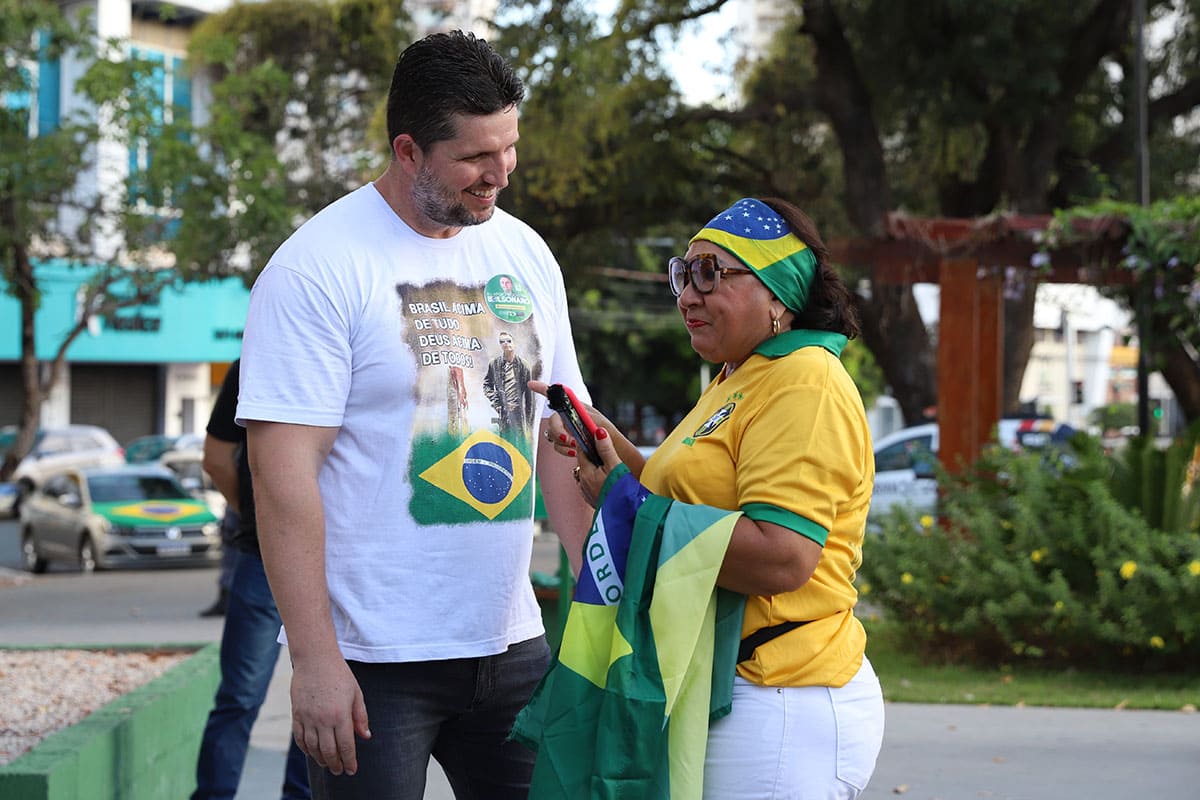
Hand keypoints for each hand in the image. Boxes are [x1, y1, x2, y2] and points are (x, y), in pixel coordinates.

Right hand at [290, 654, 370, 775]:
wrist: (315, 659)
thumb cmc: (339, 674)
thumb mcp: (356, 693)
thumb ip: (360, 717)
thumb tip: (365, 736)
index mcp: (340, 715)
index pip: (346, 745)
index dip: (349, 761)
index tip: (351, 770)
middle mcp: (323, 720)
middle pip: (329, 751)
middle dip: (335, 764)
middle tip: (339, 771)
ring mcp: (308, 718)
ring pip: (313, 748)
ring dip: (320, 759)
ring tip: (328, 764)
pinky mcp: (296, 714)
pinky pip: (299, 738)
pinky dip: (306, 749)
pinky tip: (312, 753)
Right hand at [528, 380, 615, 458]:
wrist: (612, 452)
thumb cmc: (608, 434)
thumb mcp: (597, 422)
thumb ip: (582, 418)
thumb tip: (569, 416)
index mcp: (575, 408)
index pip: (557, 396)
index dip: (543, 389)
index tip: (531, 384)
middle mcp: (568, 418)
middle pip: (552, 420)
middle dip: (558, 430)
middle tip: (568, 439)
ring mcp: (566, 430)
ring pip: (552, 435)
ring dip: (562, 442)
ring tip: (575, 447)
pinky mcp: (566, 444)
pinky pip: (557, 446)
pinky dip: (563, 450)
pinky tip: (573, 453)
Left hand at [574, 426, 622, 506]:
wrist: (627, 516)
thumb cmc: (622, 490)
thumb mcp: (615, 466)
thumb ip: (606, 449)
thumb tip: (598, 431)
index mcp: (586, 473)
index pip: (581, 450)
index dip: (588, 441)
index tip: (595, 435)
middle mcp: (582, 483)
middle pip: (584, 462)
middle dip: (593, 455)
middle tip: (606, 450)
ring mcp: (586, 493)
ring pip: (587, 474)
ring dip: (595, 468)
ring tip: (609, 466)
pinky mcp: (593, 501)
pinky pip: (591, 485)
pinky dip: (597, 480)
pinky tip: (608, 481)